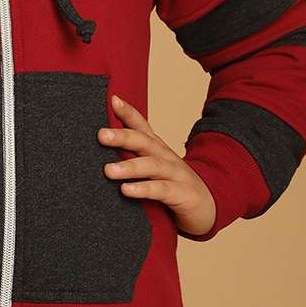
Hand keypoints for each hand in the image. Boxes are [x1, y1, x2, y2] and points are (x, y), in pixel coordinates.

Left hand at [99, 95, 216, 236]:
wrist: (207, 207)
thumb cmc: (172, 185)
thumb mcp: (152, 169)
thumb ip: (131, 159)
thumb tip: (97, 154)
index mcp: (157, 148)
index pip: (142, 126)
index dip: (129, 112)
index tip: (113, 100)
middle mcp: (166, 157)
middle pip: (144, 142)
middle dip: (123, 136)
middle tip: (101, 135)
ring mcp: (176, 174)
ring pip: (152, 166)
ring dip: (129, 167)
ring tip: (108, 170)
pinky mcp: (183, 194)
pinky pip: (161, 190)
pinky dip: (143, 189)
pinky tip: (125, 190)